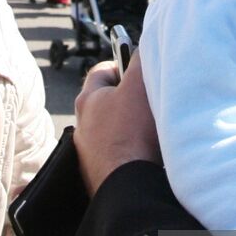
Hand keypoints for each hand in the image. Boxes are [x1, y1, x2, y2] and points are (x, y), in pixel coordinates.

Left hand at [73, 52, 158, 194]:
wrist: (128, 186)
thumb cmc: (132, 133)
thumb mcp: (139, 86)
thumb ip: (140, 62)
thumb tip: (143, 48)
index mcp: (88, 101)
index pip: (101, 71)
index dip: (121, 65)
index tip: (138, 69)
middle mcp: (83, 127)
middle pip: (107, 102)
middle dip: (128, 99)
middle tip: (150, 100)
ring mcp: (89, 154)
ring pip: (112, 131)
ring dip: (129, 128)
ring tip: (152, 131)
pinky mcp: (99, 176)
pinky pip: (116, 156)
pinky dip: (130, 152)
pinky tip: (147, 155)